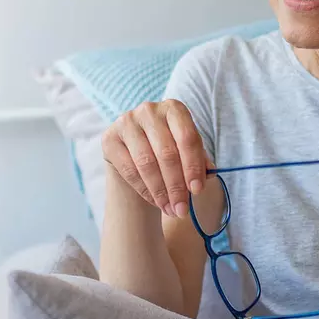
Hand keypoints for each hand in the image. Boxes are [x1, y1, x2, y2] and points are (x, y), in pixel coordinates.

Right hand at [101, 100, 210, 217]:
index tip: (197, 190)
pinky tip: (156, 202)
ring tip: (171, 210)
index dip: (193, 167)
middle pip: (167, 153)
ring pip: (147, 163)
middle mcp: (149, 110)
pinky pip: (129, 170)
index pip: (187, 138)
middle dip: (177, 186)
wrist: (136, 154)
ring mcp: (126, 122)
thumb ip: (199, 162)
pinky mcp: (109, 138)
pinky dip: (145, 190)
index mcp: (174, 109)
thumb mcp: (187, 153)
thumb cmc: (169, 152)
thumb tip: (209, 175)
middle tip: (183, 209)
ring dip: (161, 192)